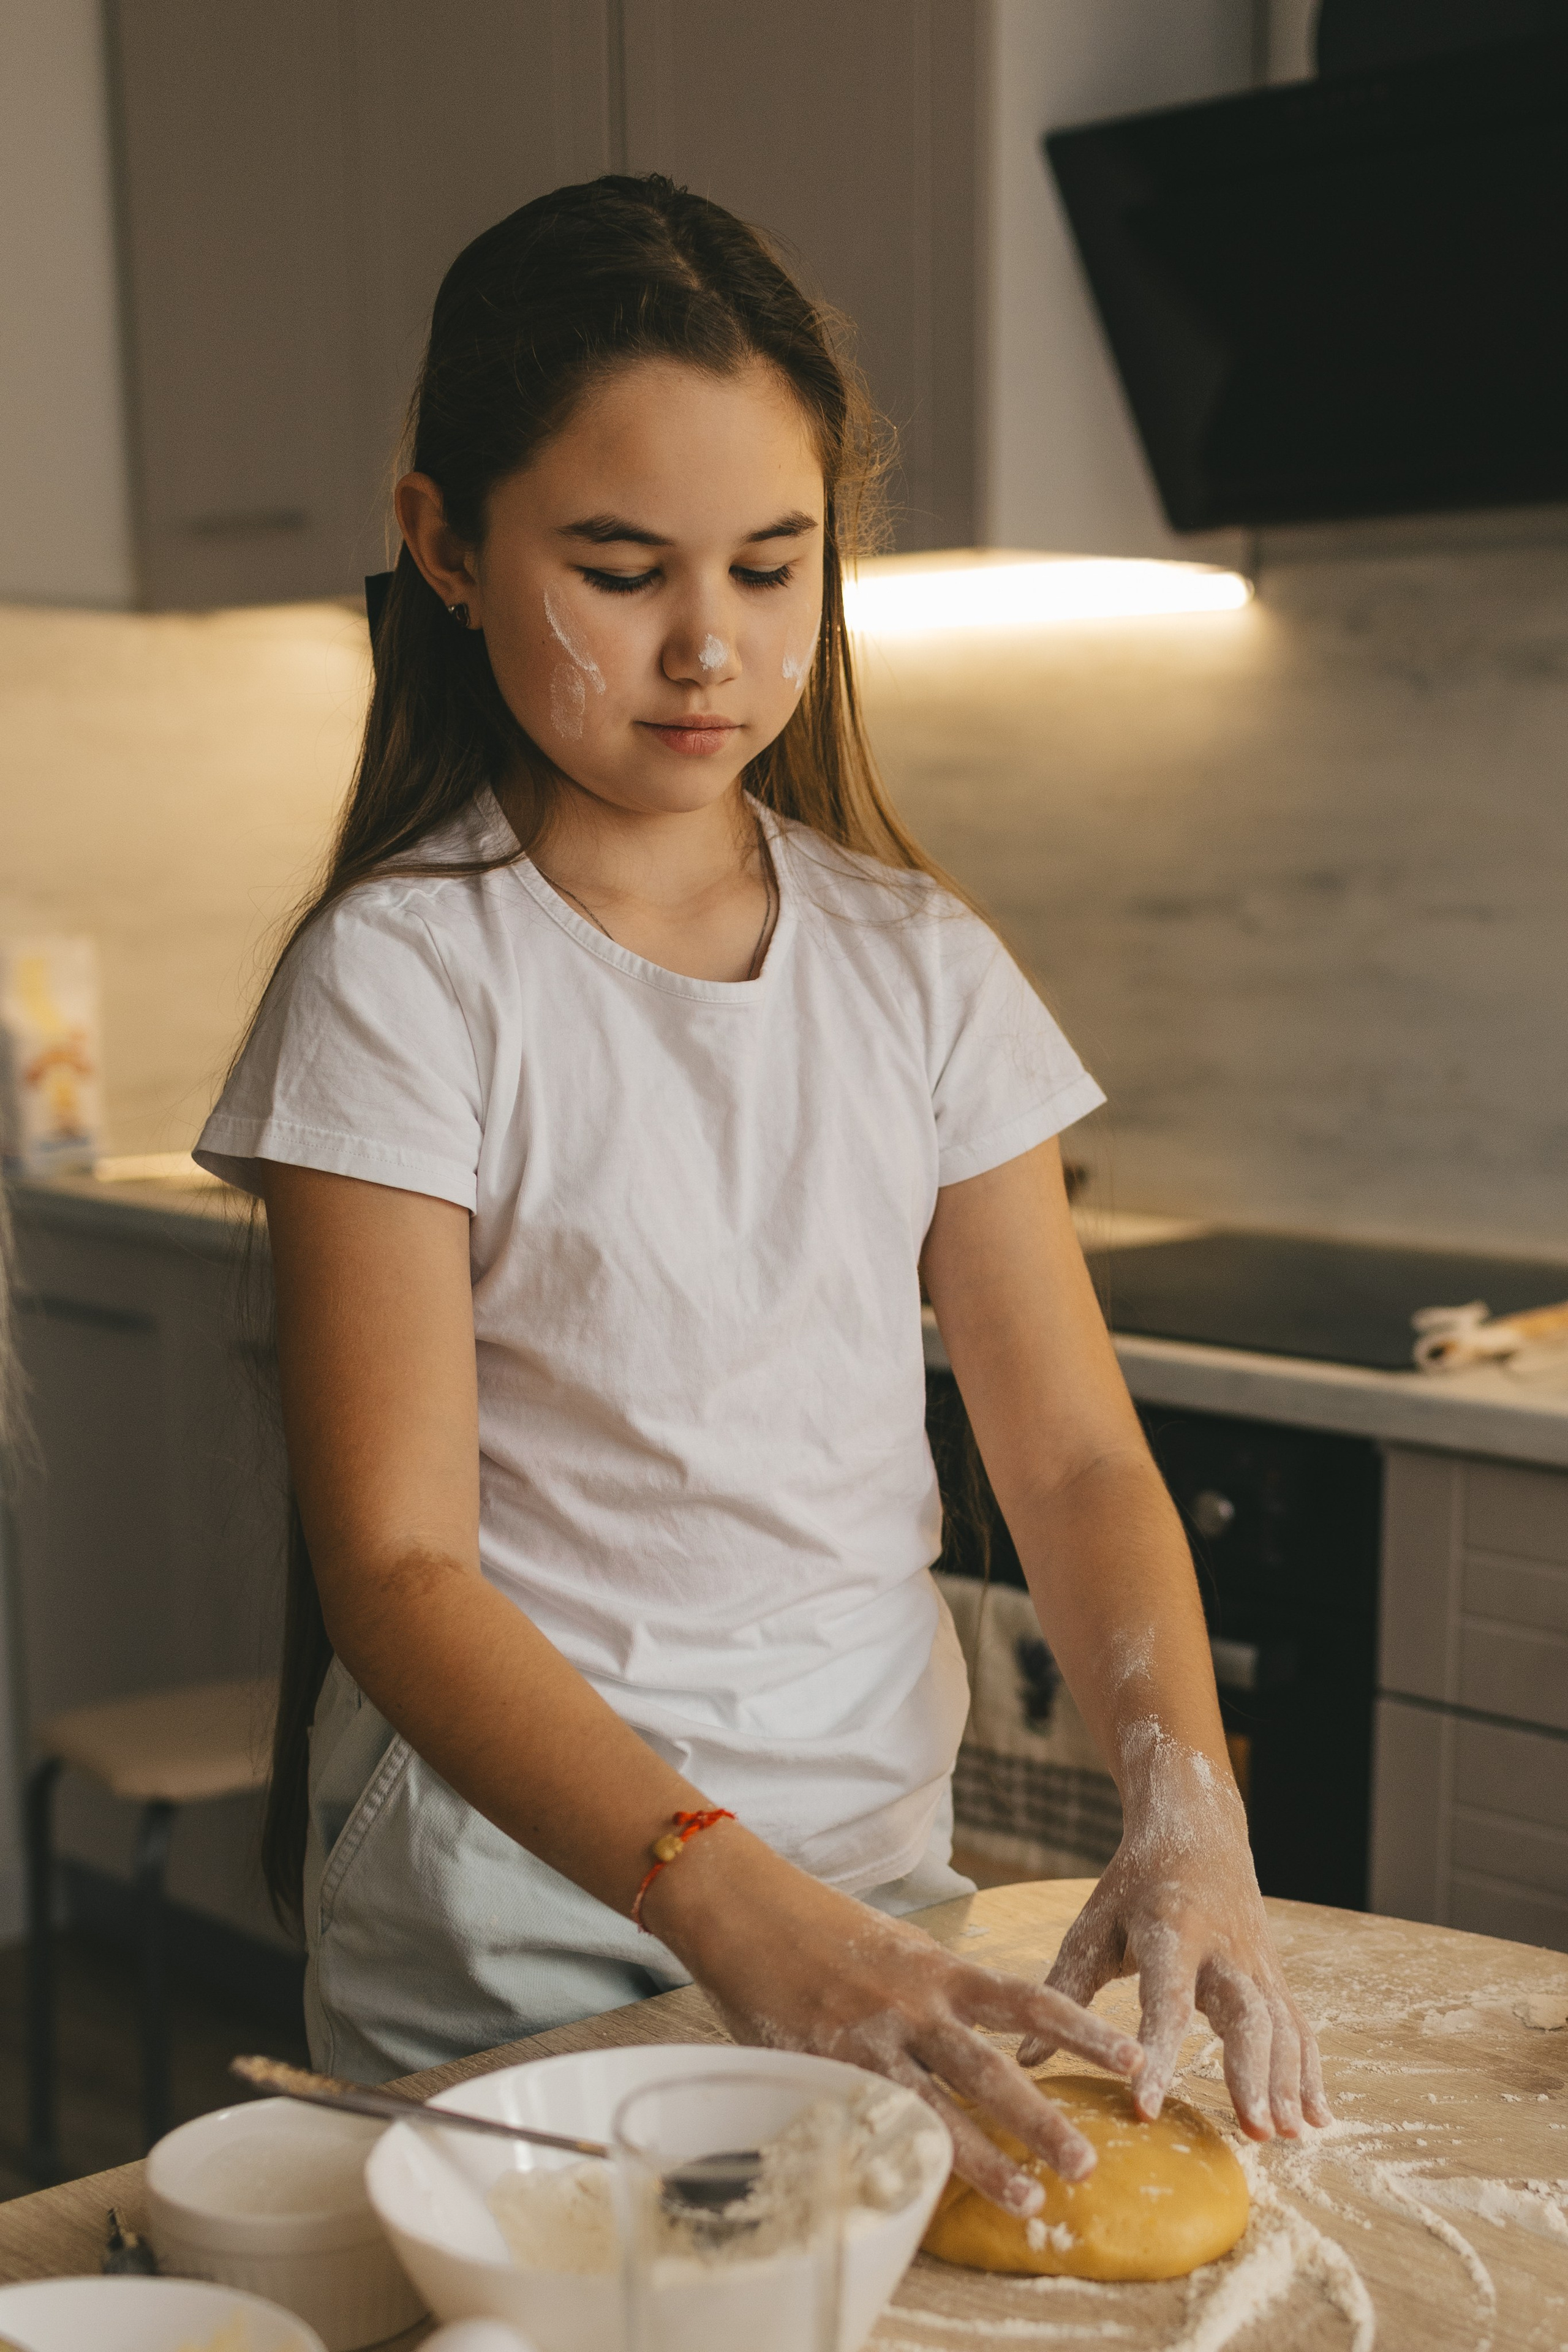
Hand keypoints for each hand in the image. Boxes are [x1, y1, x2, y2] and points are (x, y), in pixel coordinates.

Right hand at [646, 1824, 1142, 2213]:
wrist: (745, 1907)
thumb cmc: (817, 1924)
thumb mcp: (891, 1947)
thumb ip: (930, 1989)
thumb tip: (967, 2032)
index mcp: (937, 1969)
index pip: (1024, 2000)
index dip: (1080, 2029)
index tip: (1131, 2055)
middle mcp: (914, 2005)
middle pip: (992, 2070)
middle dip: (1043, 2119)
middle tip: (1089, 2164)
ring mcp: (870, 2041)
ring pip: (940, 2111)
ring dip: (988, 2159)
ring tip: (1030, 2199)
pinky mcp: (827, 2067)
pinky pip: (875, 2123)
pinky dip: (905, 2159)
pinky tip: (925, 2196)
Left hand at [1017, 1733, 1330, 2140]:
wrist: (1198, 1830)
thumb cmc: (1134, 1886)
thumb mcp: (1094, 1924)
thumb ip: (1065, 1990)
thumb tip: (1026, 2060)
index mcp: (1170, 1929)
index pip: (1165, 1999)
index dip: (1157, 2053)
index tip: (1145, 2106)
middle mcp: (1222, 1947)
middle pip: (1247, 2012)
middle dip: (1252, 2072)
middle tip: (1254, 2132)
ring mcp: (1256, 1961)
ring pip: (1281, 2024)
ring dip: (1287, 2082)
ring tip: (1284, 2138)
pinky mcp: (1274, 1975)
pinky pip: (1299, 2027)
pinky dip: (1311, 2073)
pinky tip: (1316, 2120)